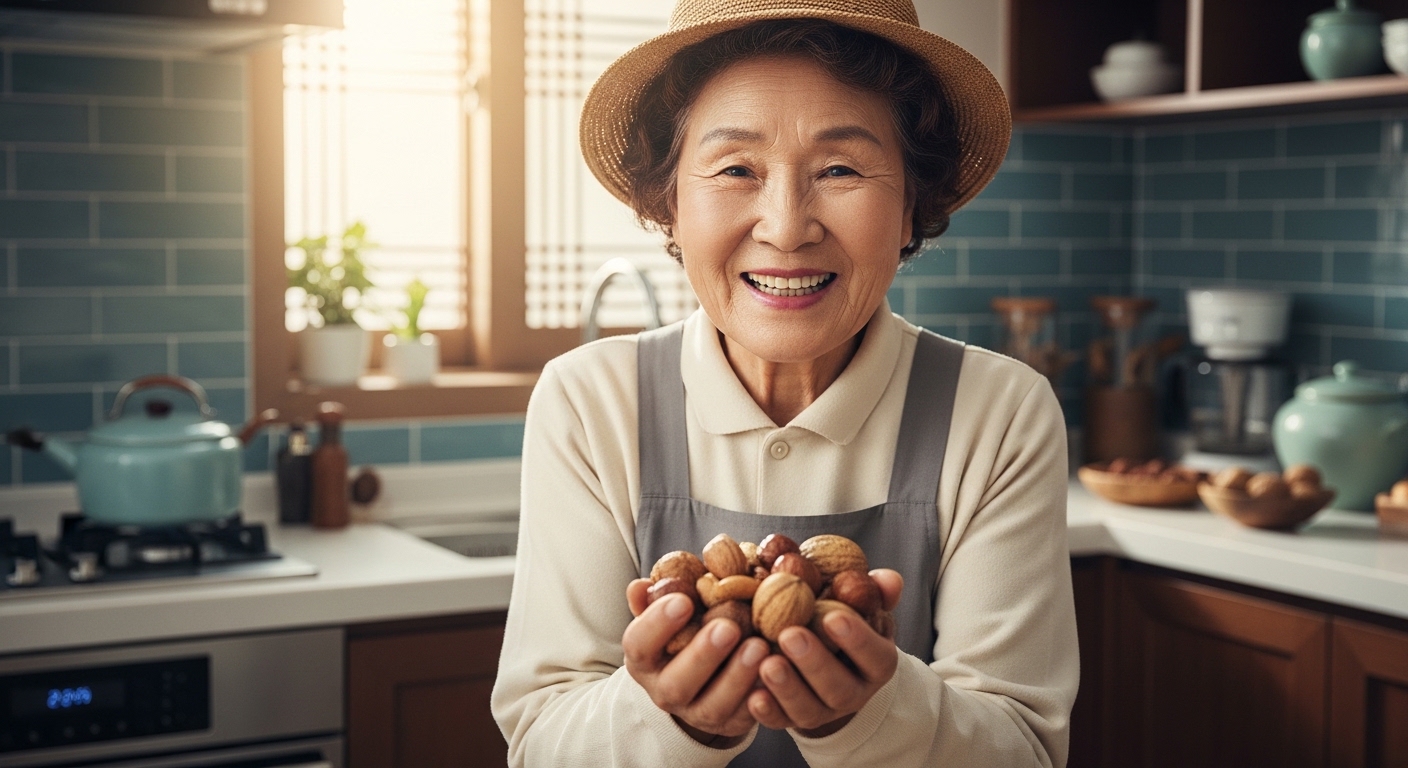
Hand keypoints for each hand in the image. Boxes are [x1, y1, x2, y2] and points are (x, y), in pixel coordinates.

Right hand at [623, 578, 768, 745]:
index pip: (639, 645)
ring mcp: (697, 713)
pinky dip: (762, 696)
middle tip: (727, 627)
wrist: (703, 678)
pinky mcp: (730, 724)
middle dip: (702, 655)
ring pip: (713, 706)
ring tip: (759, 646)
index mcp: (645, 660)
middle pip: (676, 684)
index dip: (657, 624)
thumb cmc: (686, 632)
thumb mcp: (669, 613)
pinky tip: (776, 670)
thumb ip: (657, 597)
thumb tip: (640, 586)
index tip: (684, 600)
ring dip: (737, 677)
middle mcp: (665, 691)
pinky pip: (746, 716)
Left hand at [747, 569, 902, 736]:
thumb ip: (875, 591)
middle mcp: (855, 694)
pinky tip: (752, 695)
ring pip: (809, 710)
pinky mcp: (793, 720)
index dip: (857, 640)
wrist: (827, 659)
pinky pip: (781, 722)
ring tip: (767, 663)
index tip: (833, 616)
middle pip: (840, 688)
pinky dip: (767, 711)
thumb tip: (888, 579)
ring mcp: (824, 711)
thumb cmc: (845, 621)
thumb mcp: (863, 605)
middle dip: (815, 663)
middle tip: (790, 634)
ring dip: (788, 688)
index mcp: (877, 664)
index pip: (876, 656)